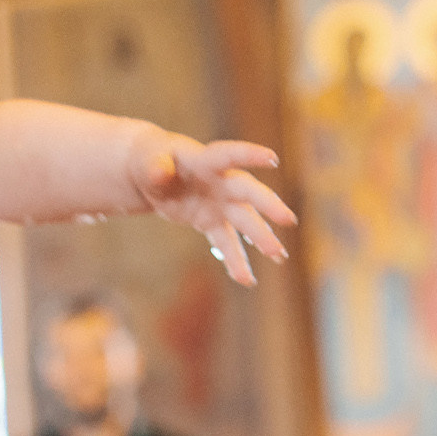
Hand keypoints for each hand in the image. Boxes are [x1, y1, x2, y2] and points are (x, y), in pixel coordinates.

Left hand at [128, 132, 296, 285]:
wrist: (153, 173)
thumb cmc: (151, 160)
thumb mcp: (148, 162)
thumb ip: (156, 168)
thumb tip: (161, 172)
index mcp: (205, 160)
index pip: (229, 155)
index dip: (249, 156)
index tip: (272, 159)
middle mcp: (219, 182)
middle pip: (247, 193)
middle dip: (267, 206)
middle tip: (288, 220)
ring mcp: (218, 203)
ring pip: (244, 221)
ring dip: (261, 238)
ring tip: (279, 256)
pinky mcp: (211, 222)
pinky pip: (226, 243)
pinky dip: (235, 261)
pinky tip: (247, 280)